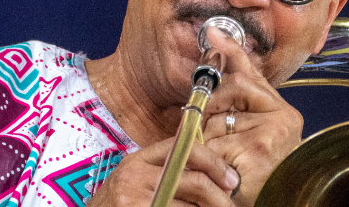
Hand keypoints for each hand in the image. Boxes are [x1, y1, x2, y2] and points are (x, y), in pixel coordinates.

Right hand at [87, 137, 239, 206]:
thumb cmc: (117, 205)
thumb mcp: (136, 181)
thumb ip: (167, 170)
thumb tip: (215, 176)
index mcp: (139, 159)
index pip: (187, 148)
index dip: (215, 163)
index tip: (231, 180)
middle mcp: (135, 176)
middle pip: (193, 180)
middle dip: (218, 196)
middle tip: (231, 205)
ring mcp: (134, 200)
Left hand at [202, 27, 303, 206]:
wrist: (275, 203)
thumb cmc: (256, 177)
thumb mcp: (241, 140)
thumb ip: (229, 118)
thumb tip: (196, 103)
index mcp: (280, 112)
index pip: (253, 73)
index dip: (232, 51)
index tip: (214, 33)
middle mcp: (282, 117)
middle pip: (231, 89)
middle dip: (208, 110)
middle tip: (201, 131)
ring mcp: (272, 131)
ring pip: (219, 116)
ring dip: (207, 140)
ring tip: (219, 163)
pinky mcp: (259, 148)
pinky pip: (215, 142)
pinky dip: (207, 158)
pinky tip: (222, 175)